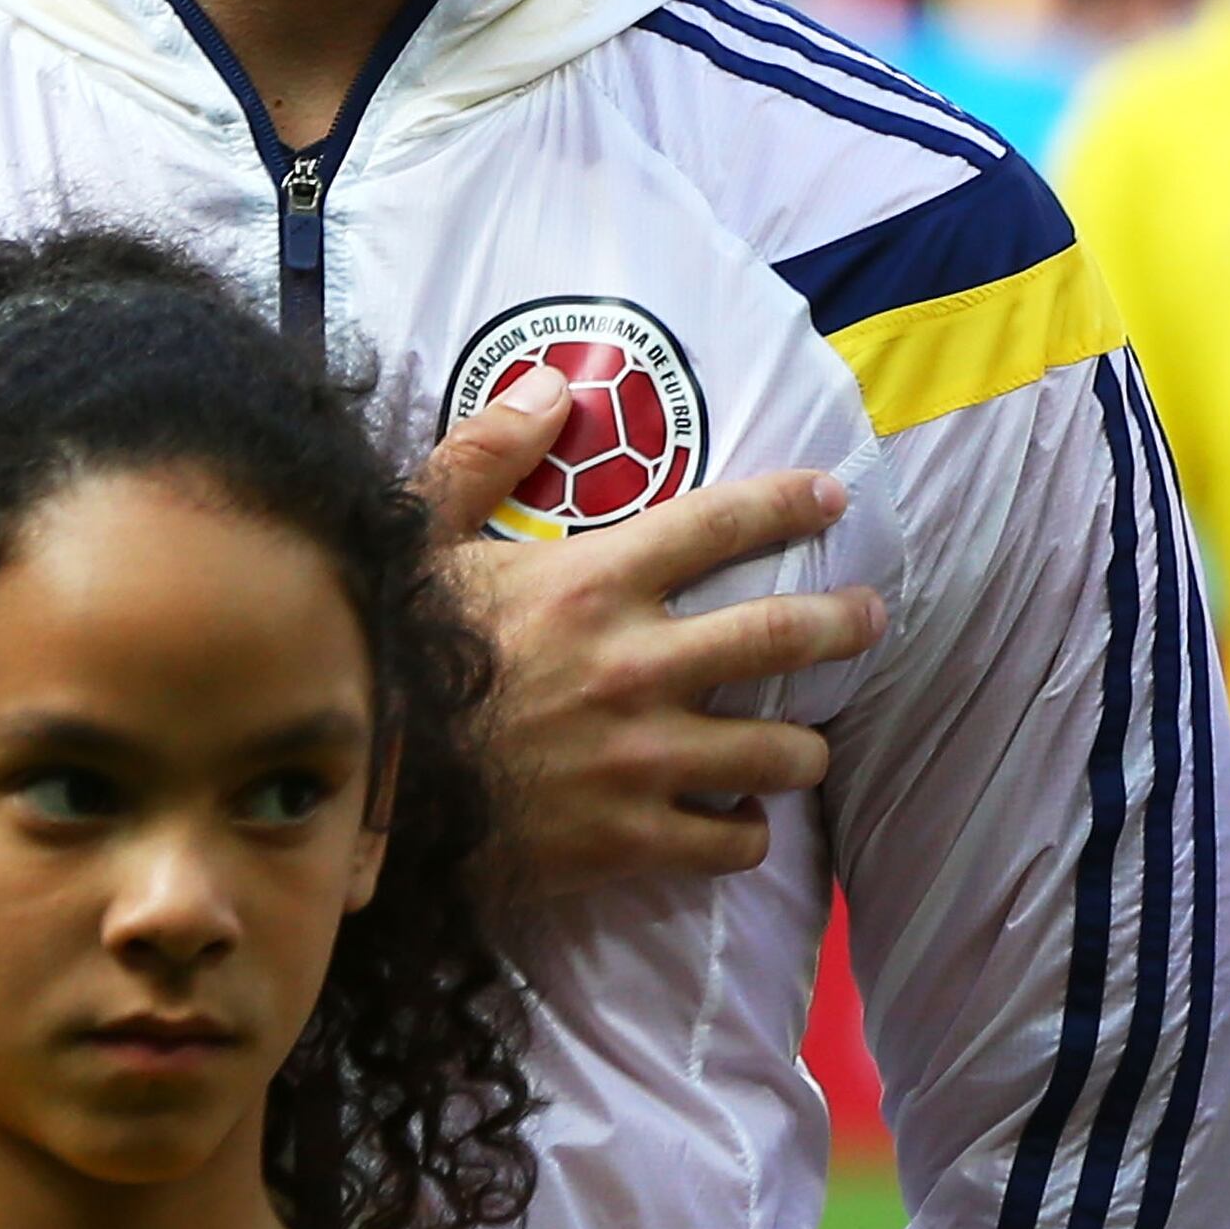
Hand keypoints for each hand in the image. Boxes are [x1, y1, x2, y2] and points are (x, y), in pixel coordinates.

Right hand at [412, 372, 888, 892]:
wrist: (358, 790)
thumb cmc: (386, 658)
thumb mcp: (417, 538)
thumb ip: (485, 457)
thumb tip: (551, 386)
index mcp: (593, 583)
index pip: (718, 525)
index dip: (786, 504)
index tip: (833, 497)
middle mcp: (635, 665)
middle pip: (782, 636)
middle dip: (844, 624)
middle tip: (871, 619)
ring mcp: (640, 757)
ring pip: (777, 752)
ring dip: (803, 748)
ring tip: (807, 746)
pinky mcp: (628, 839)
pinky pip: (729, 841)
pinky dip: (746, 833)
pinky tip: (740, 821)